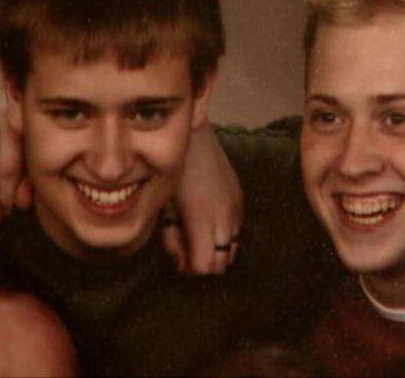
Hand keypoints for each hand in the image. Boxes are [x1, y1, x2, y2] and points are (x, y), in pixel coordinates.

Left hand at [162, 123, 243, 273]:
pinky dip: (222, 234)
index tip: (177, 255)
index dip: (189, 268)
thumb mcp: (164, 209)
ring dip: (214, 249)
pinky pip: (236, 231)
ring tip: (195, 232)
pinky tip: (206, 218)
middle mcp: (225, 217)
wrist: (193, 137)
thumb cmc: (171, 172)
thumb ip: (172, 240)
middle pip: (221, 264)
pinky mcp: (240, 199)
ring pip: (232, 250)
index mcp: (202, 219)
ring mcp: (236, 208)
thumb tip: (181, 262)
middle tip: (184, 246)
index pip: (206, 267)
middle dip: (202, 262)